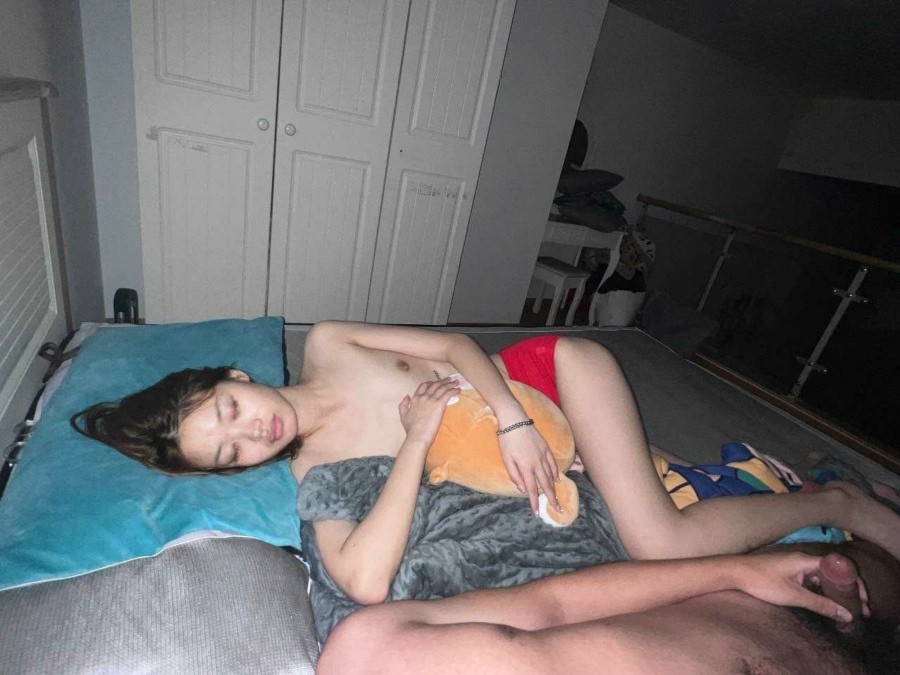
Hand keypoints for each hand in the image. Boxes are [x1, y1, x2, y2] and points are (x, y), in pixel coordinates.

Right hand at [398, 378, 459, 446]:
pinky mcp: (439, 404)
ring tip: (456, 382)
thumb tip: (407, 396)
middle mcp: (423, 397)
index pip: (423, 386)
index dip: (430, 383)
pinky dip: (453, 390)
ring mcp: (432, 399)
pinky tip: (458, 390)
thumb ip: (403, 404)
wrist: (418, 435)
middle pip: (434, 385)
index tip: (435, 382)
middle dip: (442, 381)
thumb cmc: (411, 429)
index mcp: (415, 399)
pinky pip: (448, 393)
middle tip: (449, 379)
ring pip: (442, 387)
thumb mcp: (403, 416)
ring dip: (450, 384)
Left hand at [498, 424, 560, 514]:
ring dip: (554, 488)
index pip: (531, 489)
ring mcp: (543, 454)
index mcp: (525, 466)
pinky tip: (558, 479)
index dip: (534, 502)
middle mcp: (537, 462)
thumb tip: (522, 489)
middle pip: (545, 484)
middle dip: (551, 498)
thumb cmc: (507, 440)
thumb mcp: (506, 459)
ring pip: (551, 475)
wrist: (514, 420)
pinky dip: (556, 473)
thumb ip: (514, 475)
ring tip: (557, 497)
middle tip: (558, 509)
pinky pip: (553, 463)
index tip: (537, 513)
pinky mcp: (546, 447)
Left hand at [734, 551, 868, 622]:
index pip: (839, 568)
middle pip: (832, 571)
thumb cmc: (760, 581)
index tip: (863, 599)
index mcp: (806, 560)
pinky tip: (823, 601)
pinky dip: (820, 588)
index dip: (854, 583)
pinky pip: (810, 577)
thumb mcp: (793, 596)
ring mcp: (793, 563)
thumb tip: (846, 614)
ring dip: (833, 589)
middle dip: (846, 588)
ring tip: (843, 606)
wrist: (732, 572)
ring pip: (820, 574)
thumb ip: (820, 605)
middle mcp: (801, 558)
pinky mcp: (785, 569)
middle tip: (858, 607)